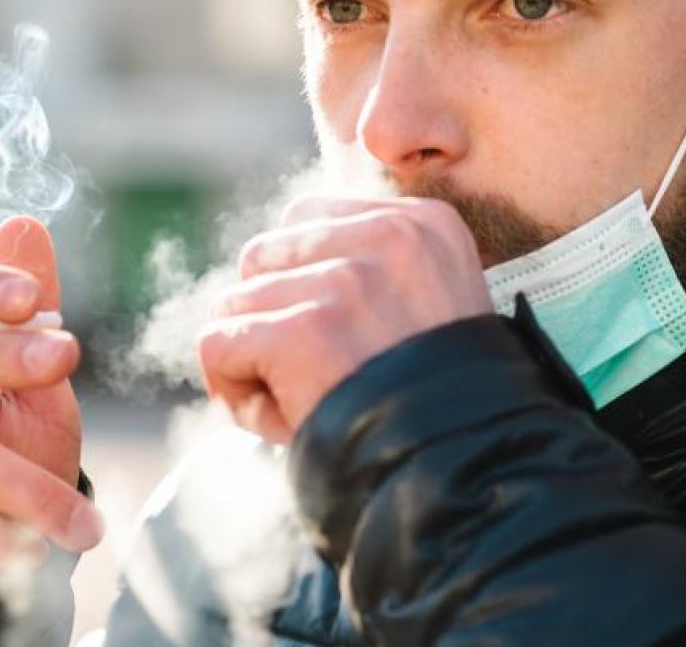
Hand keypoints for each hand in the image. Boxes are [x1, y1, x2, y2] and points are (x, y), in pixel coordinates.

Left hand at [198, 196, 490, 444]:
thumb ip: (366, 272)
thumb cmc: (441, 404)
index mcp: (421, 224)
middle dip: (270, 317)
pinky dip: (231, 387)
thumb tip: (268, 269)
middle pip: (262, 255)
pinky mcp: (303, 330)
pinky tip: (279, 419)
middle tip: (310, 375)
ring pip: (235, 303)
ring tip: (304, 401)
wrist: (467, 466)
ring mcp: (344, 281)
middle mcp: (385, 237)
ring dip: (253, 358)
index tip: (330, 336)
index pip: (306, 219)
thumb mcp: (428, 307)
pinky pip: (218, 343)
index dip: (299, 283)